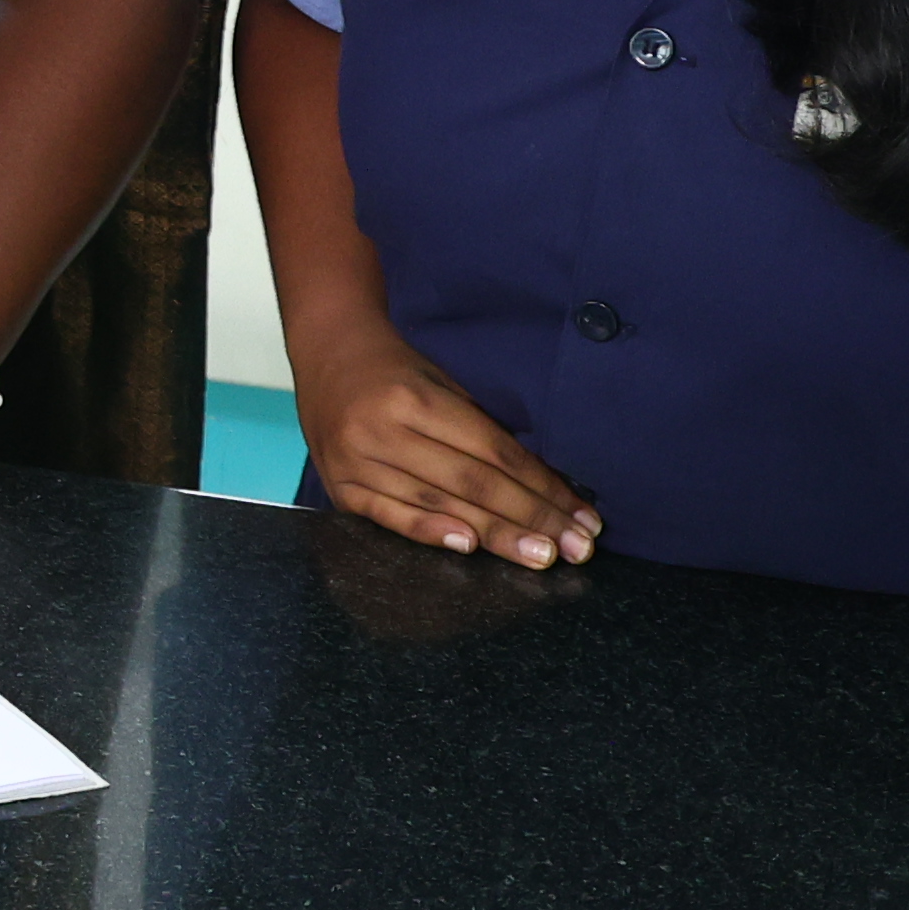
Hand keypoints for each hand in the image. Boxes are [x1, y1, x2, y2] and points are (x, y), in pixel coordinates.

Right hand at [294, 327, 597, 565]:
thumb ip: (481, 431)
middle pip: (471, 483)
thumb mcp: (442, 383)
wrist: (326, 353)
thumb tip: (543, 486)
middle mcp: (382, 431)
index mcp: (414, 398)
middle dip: (531, 518)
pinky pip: (390, 518)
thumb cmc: (397, 371)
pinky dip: (431, 533)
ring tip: (541, 556)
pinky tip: (469, 548)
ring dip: (496, 536)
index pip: (494, 451)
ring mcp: (356, 462)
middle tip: (576, 548)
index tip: (581, 514)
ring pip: (438, 505)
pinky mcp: (339, 487)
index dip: (542, 486)